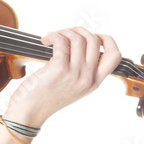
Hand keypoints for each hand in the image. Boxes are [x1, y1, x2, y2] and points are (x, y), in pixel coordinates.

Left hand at [6, 27, 121, 126]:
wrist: (29, 113)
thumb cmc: (44, 98)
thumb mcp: (71, 87)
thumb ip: (80, 70)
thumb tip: (77, 43)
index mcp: (94, 82)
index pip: (115, 56)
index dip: (105, 40)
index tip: (90, 36)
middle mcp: (88, 78)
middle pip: (95, 41)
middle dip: (79, 30)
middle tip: (64, 34)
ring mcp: (75, 74)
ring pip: (78, 38)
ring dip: (64, 32)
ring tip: (52, 37)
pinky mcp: (59, 69)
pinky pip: (61, 41)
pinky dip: (53, 35)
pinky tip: (45, 40)